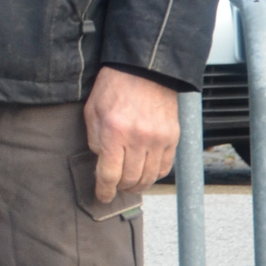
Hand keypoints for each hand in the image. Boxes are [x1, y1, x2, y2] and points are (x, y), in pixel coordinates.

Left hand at [86, 66, 179, 202]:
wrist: (144, 69)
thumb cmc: (114, 87)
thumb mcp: (92, 111)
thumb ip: (95, 139)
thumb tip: (101, 162)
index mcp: (114, 131)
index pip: (109, 174)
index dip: (104, 190)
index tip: (102, 196)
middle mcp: (138, 138)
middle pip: (130, 179)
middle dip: (120, 188)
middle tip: (114, 188)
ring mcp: (158, 139)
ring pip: (149, 177)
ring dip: (137, 185)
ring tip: (129, 183)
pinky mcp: (172, 138)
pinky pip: (165, 167)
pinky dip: (154, 175)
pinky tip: (145, 172)